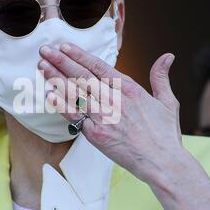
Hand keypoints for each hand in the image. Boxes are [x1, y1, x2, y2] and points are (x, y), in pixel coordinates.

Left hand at [38, 42, 182, 184]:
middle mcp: (114, 99)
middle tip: (45, 50)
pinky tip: (49, 94)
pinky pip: (74, 117)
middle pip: (82, 76)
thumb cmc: (165, 135)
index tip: (64, 46)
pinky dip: (61, 104)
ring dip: (56, 78)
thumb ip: (161, 77)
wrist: (162, 162)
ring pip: (75, 93)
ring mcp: (103, 116)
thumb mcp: (168, 101)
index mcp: (129, 89)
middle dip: (61, 61)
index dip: (79, 55)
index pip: (98, 66)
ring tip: (42, 66)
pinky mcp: (95, 134)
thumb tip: (167, 57)